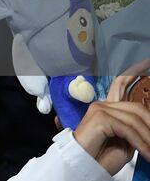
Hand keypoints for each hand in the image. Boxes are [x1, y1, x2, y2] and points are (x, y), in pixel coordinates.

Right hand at [72, 57, 149, 173]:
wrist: (84, 166)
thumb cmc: (102, 156)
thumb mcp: (125, 140)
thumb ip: (133, 127)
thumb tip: (147, 123)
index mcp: (108, 108)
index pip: (121, 84)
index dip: (134, 72)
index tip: (146, 61)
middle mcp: (103, 104)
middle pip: (138, 109)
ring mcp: (99, 109)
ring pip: (135, 120)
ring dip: (147, 139)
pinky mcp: (99, 117)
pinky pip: (128, 128)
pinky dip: (140, 143)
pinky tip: (145, 153)